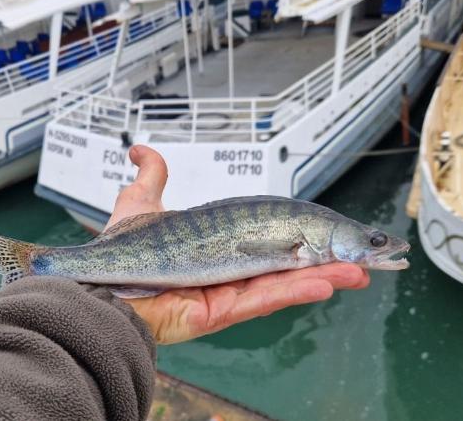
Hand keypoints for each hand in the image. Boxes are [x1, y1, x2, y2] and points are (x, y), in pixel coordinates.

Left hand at [108, 145, 369, 344]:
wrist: (99, 285)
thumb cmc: (119, 251)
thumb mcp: (139, 205)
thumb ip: (150, 178)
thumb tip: (140, 150)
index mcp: (218, 250)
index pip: (269, 241)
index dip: (302, 237)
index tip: (334, 233)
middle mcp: (226, 274)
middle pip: (286, 266)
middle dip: (325, 262)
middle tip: (364, 259)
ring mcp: (225, 295)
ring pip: (283, 284)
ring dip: (324, 278)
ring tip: (361, 272)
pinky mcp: (219, 313)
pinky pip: (263, 300)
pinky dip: (295, 291)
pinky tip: (327, 282)